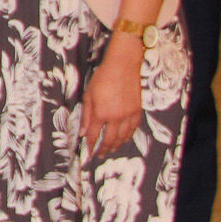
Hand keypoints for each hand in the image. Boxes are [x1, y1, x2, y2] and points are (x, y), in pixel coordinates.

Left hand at [80, 35, 145, 158]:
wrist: (122, 66)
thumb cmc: (102, 78)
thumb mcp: (88, 95)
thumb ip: (86, 115)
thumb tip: (83, 132)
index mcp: (101, 113)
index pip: (94, 135)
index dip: (90, 145)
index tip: (88, 152)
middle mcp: (115, 117)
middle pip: (109, 139)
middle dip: (103, 149)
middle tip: (99, 155)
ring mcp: (128, 115)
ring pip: (123, 137)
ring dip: (116, 145)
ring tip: (110, 150)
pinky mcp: (137, 111)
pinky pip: (133, 129)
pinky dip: (128, 136)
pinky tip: (124, 139)